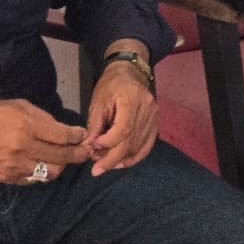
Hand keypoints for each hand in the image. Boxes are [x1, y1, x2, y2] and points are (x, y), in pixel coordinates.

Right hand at [0, 99, 88, 183]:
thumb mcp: (18, 106)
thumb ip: (42, 117)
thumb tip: (62, 129)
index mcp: (27, 125)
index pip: (63, 136)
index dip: (78, 137)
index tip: (83, 135)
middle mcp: (24, 147)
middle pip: (62, 156)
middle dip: (78, 154)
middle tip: (85, 151)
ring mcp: (16, 165)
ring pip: (51, 172)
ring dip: (61, 165)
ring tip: (64, 159)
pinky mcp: (8, 177)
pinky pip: (35, 179)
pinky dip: (43, 172)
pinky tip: (44, 164)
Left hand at [84, 58, 159, 175]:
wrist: (130, 73)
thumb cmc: (111, 85)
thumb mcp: (98, 101)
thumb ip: (94, 125)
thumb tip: (88, 147)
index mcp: (131, 99)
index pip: (123, 128)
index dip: (108, 143)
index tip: (93, 148)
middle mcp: (147, 109)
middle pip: (131, 141)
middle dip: (112, 159)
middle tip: (96, 169)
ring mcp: (154, 117)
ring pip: (138, 146)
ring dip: (120, 159)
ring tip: (104, 164)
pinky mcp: (155, 123)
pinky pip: (146, 146)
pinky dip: (134, 157)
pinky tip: (121, 163)